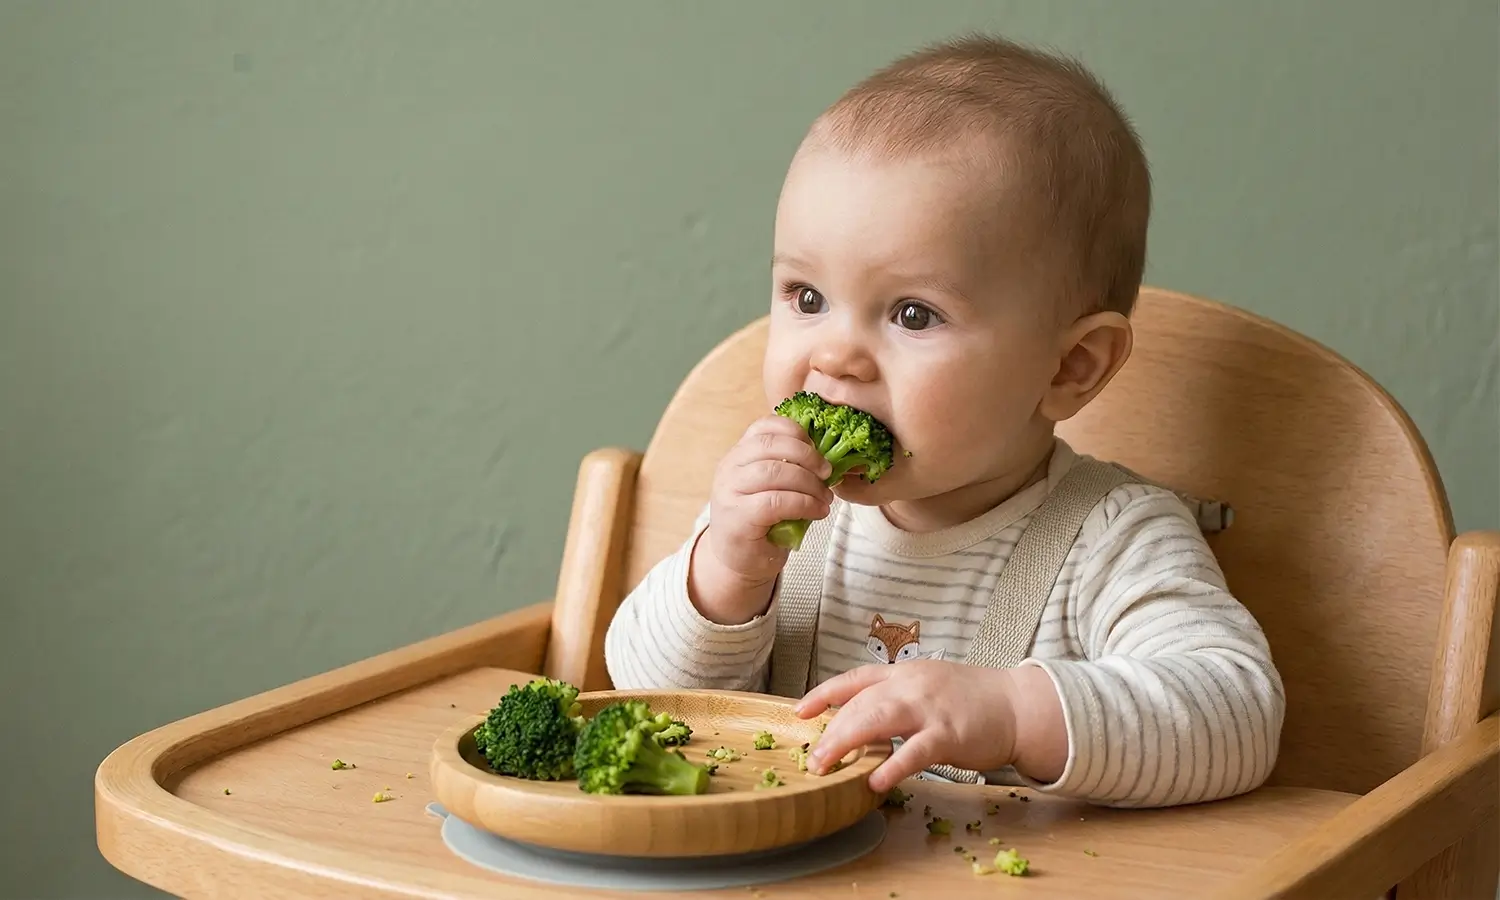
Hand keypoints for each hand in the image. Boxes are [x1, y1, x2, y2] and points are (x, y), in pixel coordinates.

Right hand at [688, 416, 833, 622]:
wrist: (739, 562)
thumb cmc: (762, 522)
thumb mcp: (771, 487)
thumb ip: (787, 467)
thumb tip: (828, 456)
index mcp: (738, 455)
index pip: (763, 427)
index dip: (795, 431)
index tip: (817, 447)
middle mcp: (729, 469)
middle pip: (770, 446)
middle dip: (807, 456)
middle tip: (828, 472)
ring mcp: (729, 493)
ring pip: (774, 473)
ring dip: (809, 484)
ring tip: (825, 497)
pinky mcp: (738, 518)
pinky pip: (776, 502)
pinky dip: (804, 504)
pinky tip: (818, 511)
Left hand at [793, 661, 1020, 793]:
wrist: (1018, 705)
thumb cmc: (973, 701)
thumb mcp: (928, 688)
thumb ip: (896, 701)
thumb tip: (861, 725)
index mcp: (904, 673)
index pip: (855, 680)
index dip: (824, 695)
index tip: (800, 712)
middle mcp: (911, 685)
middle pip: (859, 704)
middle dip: (830, 732)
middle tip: (811, 759)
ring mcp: (929, 708)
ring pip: (876, 721)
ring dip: (845, 745)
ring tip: (825, 767)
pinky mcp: (948, 733)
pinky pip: (913, 751)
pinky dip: (892, 766)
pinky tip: (873, 781)